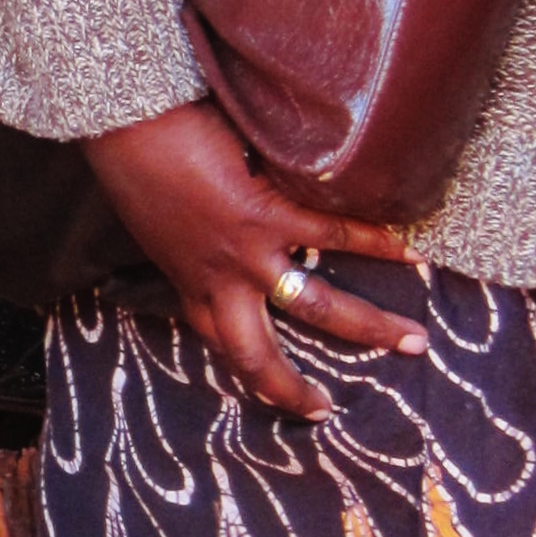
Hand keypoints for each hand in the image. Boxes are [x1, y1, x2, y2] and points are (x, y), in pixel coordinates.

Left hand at [84, 100, 425, 420]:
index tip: (281, 396)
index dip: (255, 377)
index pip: (224, 345)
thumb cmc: (135, 164)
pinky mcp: (263, 214)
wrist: (121, 126)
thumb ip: (196, 242)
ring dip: (371, 326)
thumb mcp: (162, 224)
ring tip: (414, 340)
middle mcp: (217, 284)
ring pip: (317, 307)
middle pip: (262, 359)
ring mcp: (243, 254)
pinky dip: (375, 242)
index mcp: (190, 287)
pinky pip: (331, 234)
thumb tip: (225, 232)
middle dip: (298, 391)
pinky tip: (410, 251)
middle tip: (332, 410)